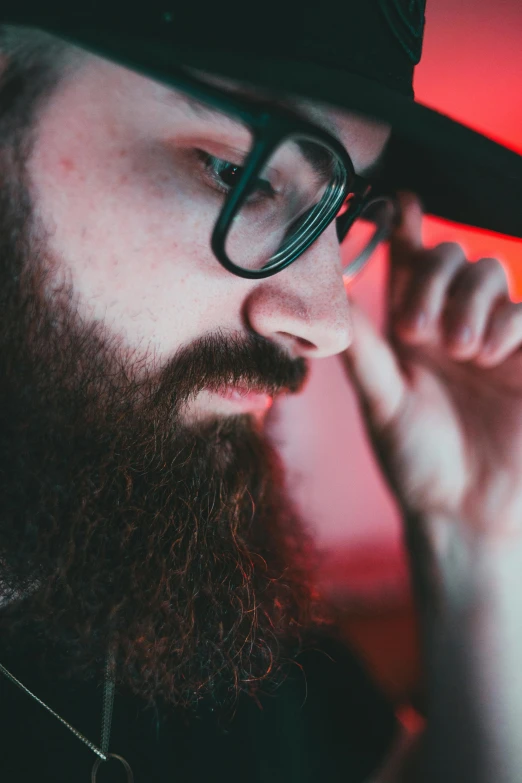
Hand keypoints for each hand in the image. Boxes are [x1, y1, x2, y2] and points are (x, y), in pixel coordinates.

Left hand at [341, 192, 521, 540]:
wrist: (466, 514)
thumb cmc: (417, 463)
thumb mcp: (382, 401)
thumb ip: (363, 348)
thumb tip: (332, 299)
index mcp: (408, 335)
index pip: (408, 268)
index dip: (405, 232)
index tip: (400, 202)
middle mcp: (448, 327)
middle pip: (452, 259)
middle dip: (435, 279)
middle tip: (417, 331)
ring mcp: (491, 341)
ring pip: (489, 274)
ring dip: (470, 301)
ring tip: (458, 351)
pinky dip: (508, 322)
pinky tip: (489, 354)